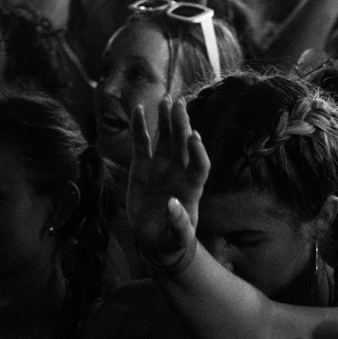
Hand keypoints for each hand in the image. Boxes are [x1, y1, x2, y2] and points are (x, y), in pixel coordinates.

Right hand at [126, 98, 207, 270]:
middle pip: (182, 144)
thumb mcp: (176, 237)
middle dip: (181, 124)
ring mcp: (161, 166)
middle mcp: (179, 171)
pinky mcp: (143, 165)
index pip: (199, 165)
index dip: (198, 152)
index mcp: (191, 187)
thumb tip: (173, 206)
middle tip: (179, 104)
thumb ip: (178, 224)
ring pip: (165, 137)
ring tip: (166, 99)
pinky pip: (142, 142)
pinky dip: (140, 126)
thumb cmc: (171, 239)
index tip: (193, 137)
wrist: (155, 238)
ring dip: (166, 119)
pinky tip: (138, 108)